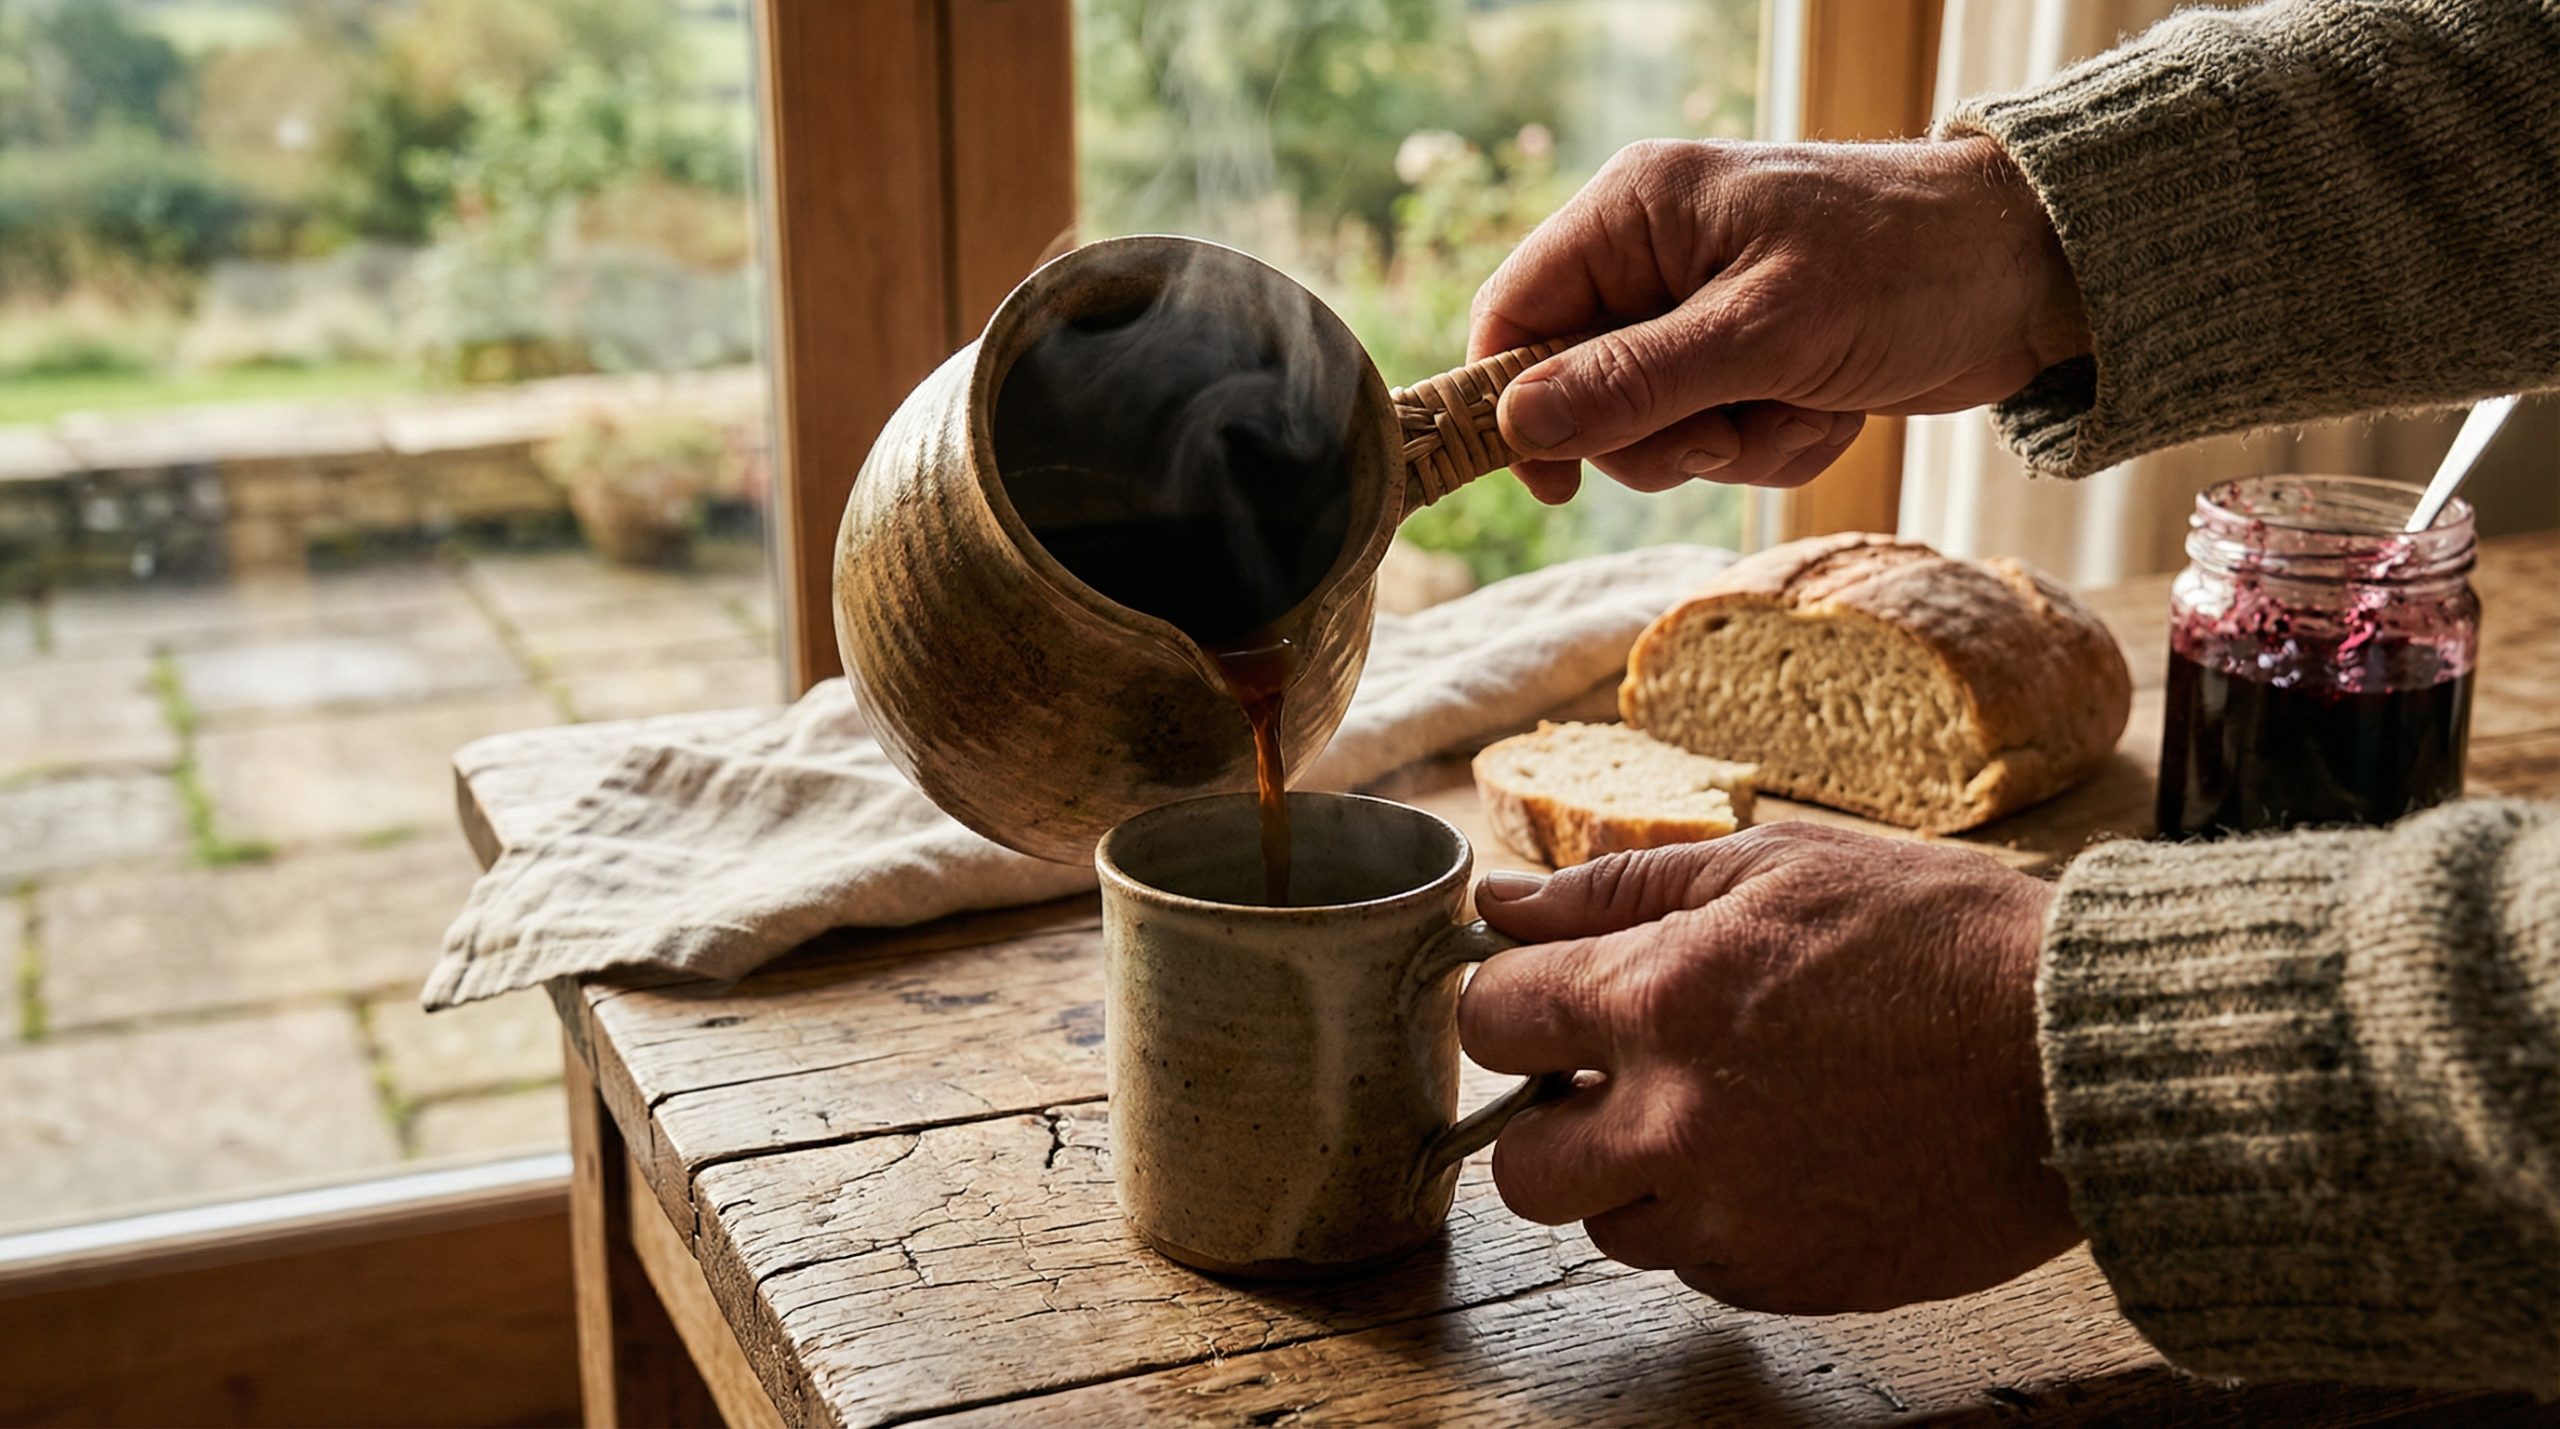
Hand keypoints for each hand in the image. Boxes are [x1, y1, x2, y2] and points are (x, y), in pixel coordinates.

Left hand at [1458, 824, 2081, 1312]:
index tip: (1552, 999)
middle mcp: (1678, 1125)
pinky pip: (1698, 1266)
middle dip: (1551, 1119)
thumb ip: (1619, 887)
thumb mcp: (1782, 864)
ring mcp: (1734, 1217)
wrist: (2093, 1061)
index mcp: (1661, 1001)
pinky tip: (1789, 1157)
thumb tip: (1502, 900)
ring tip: (1729, 1112)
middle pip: (1519, 1166)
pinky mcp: (1792, 1280)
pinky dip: (1718, 1220)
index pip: (1489, 1021)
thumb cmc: (1949, 941)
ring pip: (1609, 1225)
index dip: (1513, 1003)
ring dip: (1638, 1175)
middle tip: (1620, 1078)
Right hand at [1471, 136, 2090, 500]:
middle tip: (1731, 428)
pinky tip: (1832, 406)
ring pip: (1652, 430)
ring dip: (1733, 444)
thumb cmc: (1906, 267)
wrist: (2031, 273)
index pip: (1515, 312)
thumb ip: (1636, 382)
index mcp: (1635, 212)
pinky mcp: (1747, 361)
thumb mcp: (1764, 332)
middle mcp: (1653, 259)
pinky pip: (1716, 439)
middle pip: (1578, 392)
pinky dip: (1776, 443)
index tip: (1554, 478)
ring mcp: (1699, 314)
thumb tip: (1520, 424)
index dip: (1514, 402)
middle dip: (1661, 434)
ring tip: (1806, 403)